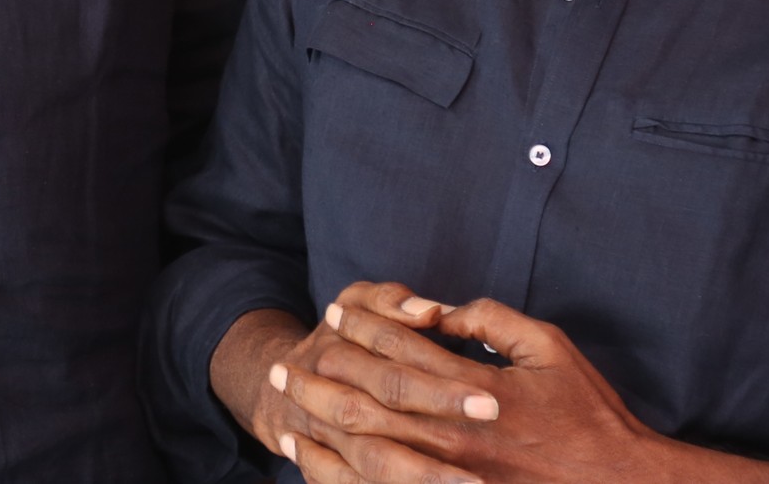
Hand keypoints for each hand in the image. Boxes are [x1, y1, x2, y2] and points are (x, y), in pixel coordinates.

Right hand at [210, 284, 500, 483]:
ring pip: (371, 461)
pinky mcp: (319, 466)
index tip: (492, 401)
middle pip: (382, 414)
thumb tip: (430, 312)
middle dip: (435, 428)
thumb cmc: (337, 335)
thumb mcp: (354, 301)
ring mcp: (322, 436)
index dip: (441, 383)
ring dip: (418, 476)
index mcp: (339, 347)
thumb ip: (390, 301)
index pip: (397, 366)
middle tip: (489, 440)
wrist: (275, 379)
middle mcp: (328, 393)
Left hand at [268, 284, 668, 482]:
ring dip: (320, 420)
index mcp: (475, 389)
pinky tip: (313, 457)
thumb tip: (443, 310)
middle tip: (289, 360)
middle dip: (323, 373)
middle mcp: (454, 434)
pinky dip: (339, 472)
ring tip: (286, 404)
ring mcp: (448, 476)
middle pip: (369, 397)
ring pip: (364, 446)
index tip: (334, 308)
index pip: (401, 348)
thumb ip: (492, 319)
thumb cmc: (586, 413)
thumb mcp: (548, 347)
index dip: (362, 323)